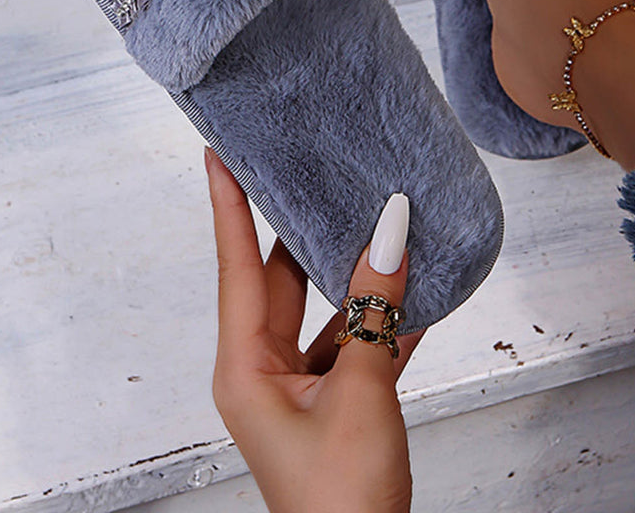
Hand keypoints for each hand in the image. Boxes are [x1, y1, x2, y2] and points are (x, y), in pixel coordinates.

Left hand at [205, 148, 422, 512]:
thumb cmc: (340, 499)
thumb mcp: (362, 392)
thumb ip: (376, 311)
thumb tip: (390, 236)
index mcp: (247, 367)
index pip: (236, 266)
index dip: (229, 206)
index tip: (219, 157)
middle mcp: (265, 370)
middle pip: (284, 280)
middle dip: (306, 230)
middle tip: (315, 173)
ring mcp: (300, 387)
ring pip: (325, 310)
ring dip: (355, 277)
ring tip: (378, 223)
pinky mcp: (334, 402)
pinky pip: (355, 343)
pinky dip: (383, 320)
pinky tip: (415, 291)